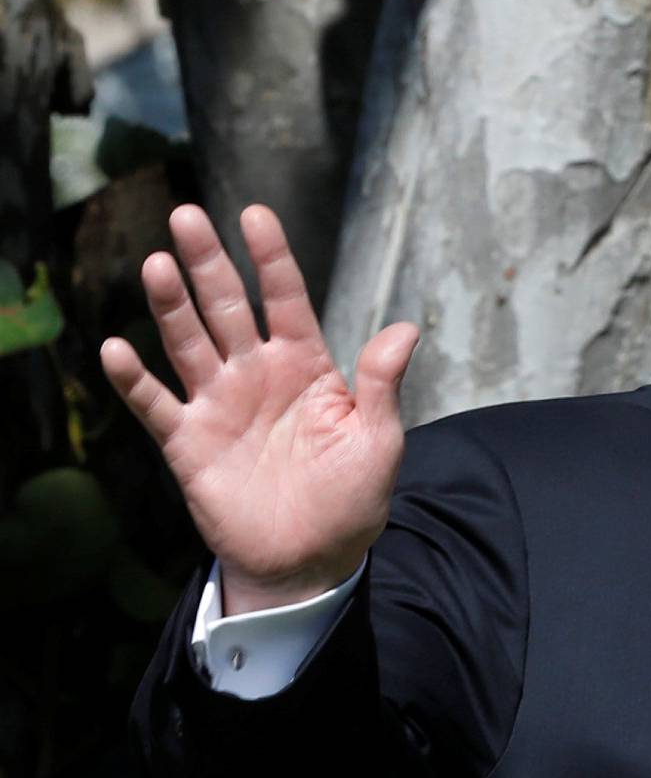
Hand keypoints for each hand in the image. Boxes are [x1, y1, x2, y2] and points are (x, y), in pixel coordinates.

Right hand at [99, 203, 418, 609]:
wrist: (311, 562)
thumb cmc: (350, 502)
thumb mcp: (378, 443)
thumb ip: (382, 386)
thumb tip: (405, 328)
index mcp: (305, 366)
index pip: (286, 299)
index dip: (271, 258)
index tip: (255, 215)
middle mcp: (256, 374)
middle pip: (225, 306)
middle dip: (207, 263)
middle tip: (187, 216)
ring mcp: (218, 404)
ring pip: (188, 342)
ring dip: (170, 306)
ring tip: (157, 266)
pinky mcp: (187, 441)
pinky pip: (154, 404)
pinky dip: (134, 379)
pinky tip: (119, 350)